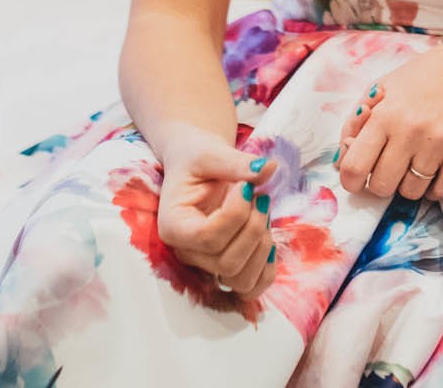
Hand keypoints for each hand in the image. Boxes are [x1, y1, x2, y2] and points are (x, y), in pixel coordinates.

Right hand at [156, 131, 279, 298]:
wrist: (200, 168)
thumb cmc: (199, 161)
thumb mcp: (212, 154)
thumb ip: (237, 162)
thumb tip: (268, 168)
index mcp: (174, 225)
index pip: (207, 238)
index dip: (235, 215)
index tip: (246, 187)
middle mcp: (187, 252)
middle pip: (226, 263)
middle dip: (252, 228)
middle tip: (258, 197)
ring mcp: (207, 265)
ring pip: (240, 280)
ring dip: (261, 247)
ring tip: (261, 215)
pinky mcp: (226, 268)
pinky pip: (251, 288)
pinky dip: (267, 269)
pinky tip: (268, 238)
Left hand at [338, 39, 442, 203]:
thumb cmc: (423, 77)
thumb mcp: (382, 88)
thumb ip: (356, 123)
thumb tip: (341, 160)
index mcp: (383, 115)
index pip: (353, 168)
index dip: (351, 180)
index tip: (359, 178)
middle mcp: (409, 131)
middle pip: (382, 187)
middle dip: (382, 181)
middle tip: (392, 166)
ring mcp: (439, 144)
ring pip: (411, 192)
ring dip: (410, 183)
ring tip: (417, 161)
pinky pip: (441, 191)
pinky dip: (435, 186)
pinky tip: (436, 166)